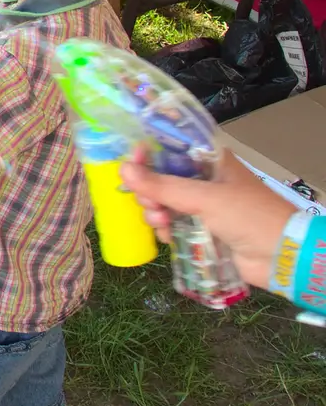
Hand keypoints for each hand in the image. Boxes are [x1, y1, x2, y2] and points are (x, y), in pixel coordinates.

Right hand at [118, 150, 292, 289]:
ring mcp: (203, 206)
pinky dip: (165, 228)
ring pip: (164, 202)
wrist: (282, 257)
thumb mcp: (205, 198)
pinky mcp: (202, 229)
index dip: (148, 155)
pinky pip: (172, 223)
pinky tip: (167, 236)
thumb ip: (163, 186)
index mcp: (210, 161)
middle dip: (149, 191)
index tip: (130, 165)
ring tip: (161, 222)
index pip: (170, 149)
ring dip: (155, 212)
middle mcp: (204, 180)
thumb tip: (123, 169)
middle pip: (161, 178)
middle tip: (149, 203)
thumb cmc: (248, 216)